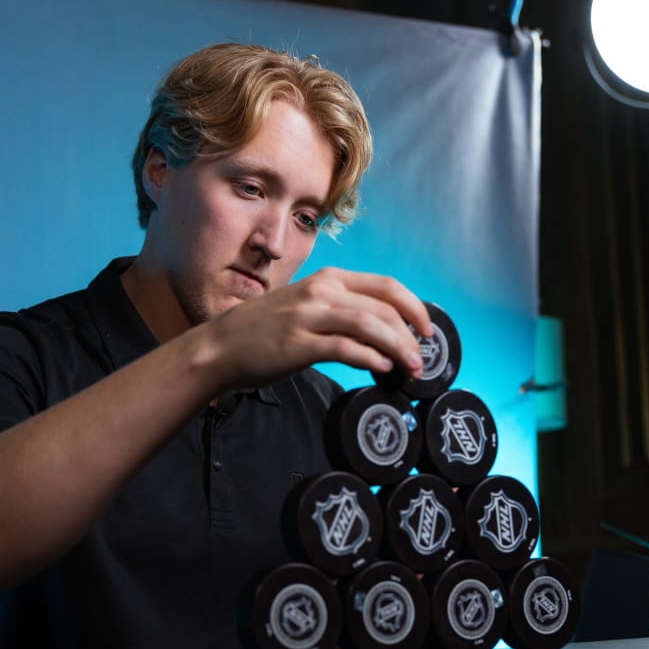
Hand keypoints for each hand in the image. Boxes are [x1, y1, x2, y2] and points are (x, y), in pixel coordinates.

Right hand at [195, 267, 431, 389]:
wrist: (221, 345)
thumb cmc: (266, 329)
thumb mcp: (308, 305)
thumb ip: (342, 310)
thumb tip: (383, 331)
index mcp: (329, 279)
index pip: (386, 286)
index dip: (414, 307)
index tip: (426, 329)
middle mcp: (322, 292)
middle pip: (384, 308)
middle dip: (410, 335)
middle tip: (420, 359)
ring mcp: (308, 316)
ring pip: (369, 325)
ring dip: (397, 348)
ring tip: (409, 368)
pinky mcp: (298, 343)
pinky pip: (345, 348)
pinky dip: (369, 358)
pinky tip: (381, 369)